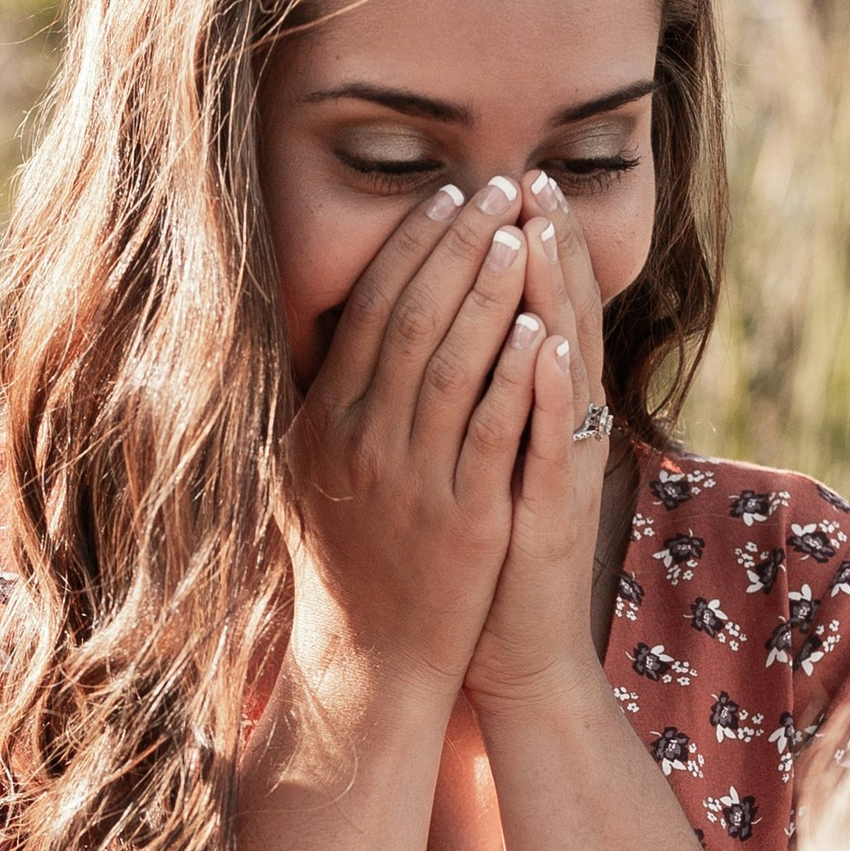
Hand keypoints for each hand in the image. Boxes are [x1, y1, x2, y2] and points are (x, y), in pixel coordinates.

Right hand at [286, 174, 552, 694]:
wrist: (368, 662)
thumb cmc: (343, 564)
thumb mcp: (308, 473)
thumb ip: (320, 402)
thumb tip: (325, 328)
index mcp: (326, 420)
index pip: (370, 309)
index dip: (411, 247)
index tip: (448, 197)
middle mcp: (363, 440)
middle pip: (414, 318)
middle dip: (459, 245)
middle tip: (499, 188)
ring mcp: (412, 478)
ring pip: (454, 362)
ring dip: (491, 291)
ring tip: (522, 234)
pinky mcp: (462, 517)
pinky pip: (493, 430)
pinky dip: (517, 375)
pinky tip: (541, 328)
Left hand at [464, 175, 615, 712]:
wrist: (511, 654)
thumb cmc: (485, 557)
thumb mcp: (476, 461)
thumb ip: (473, 397)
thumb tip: (446, 332)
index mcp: (538, 412)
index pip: (538, 308)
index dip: (529, 245)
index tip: (509, 180)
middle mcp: (560, 429)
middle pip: (561, 317)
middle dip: (547, 246)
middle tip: (532, 177)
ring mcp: (558, 468)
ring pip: (562, 366)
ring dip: (554, 296)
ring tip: (541, 229)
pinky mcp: (547, 513)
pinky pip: (551, 440)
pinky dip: (547, 389)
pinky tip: (543, 341)